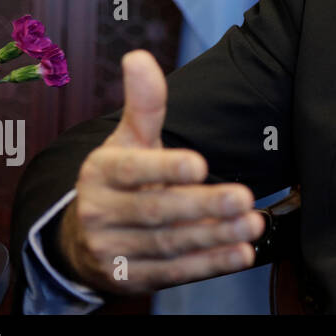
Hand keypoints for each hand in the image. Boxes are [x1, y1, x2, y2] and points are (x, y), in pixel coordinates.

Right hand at [56, 49, 264, 295]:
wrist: (82, 239)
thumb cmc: (119, 178)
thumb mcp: (128, 139)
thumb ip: (143, 104)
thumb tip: (139, 57)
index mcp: (100, 172)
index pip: (131, 170)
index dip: (165, 167)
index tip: (200, 164)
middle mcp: (100, 213)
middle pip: (156, 211)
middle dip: (203, 205)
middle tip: (243, 197)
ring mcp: (113, 250)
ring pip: (169, 244)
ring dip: (214, 236)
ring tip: (252, 223)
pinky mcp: (131, 279)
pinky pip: (174, 272)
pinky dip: (209, 264)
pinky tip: (241, 253)